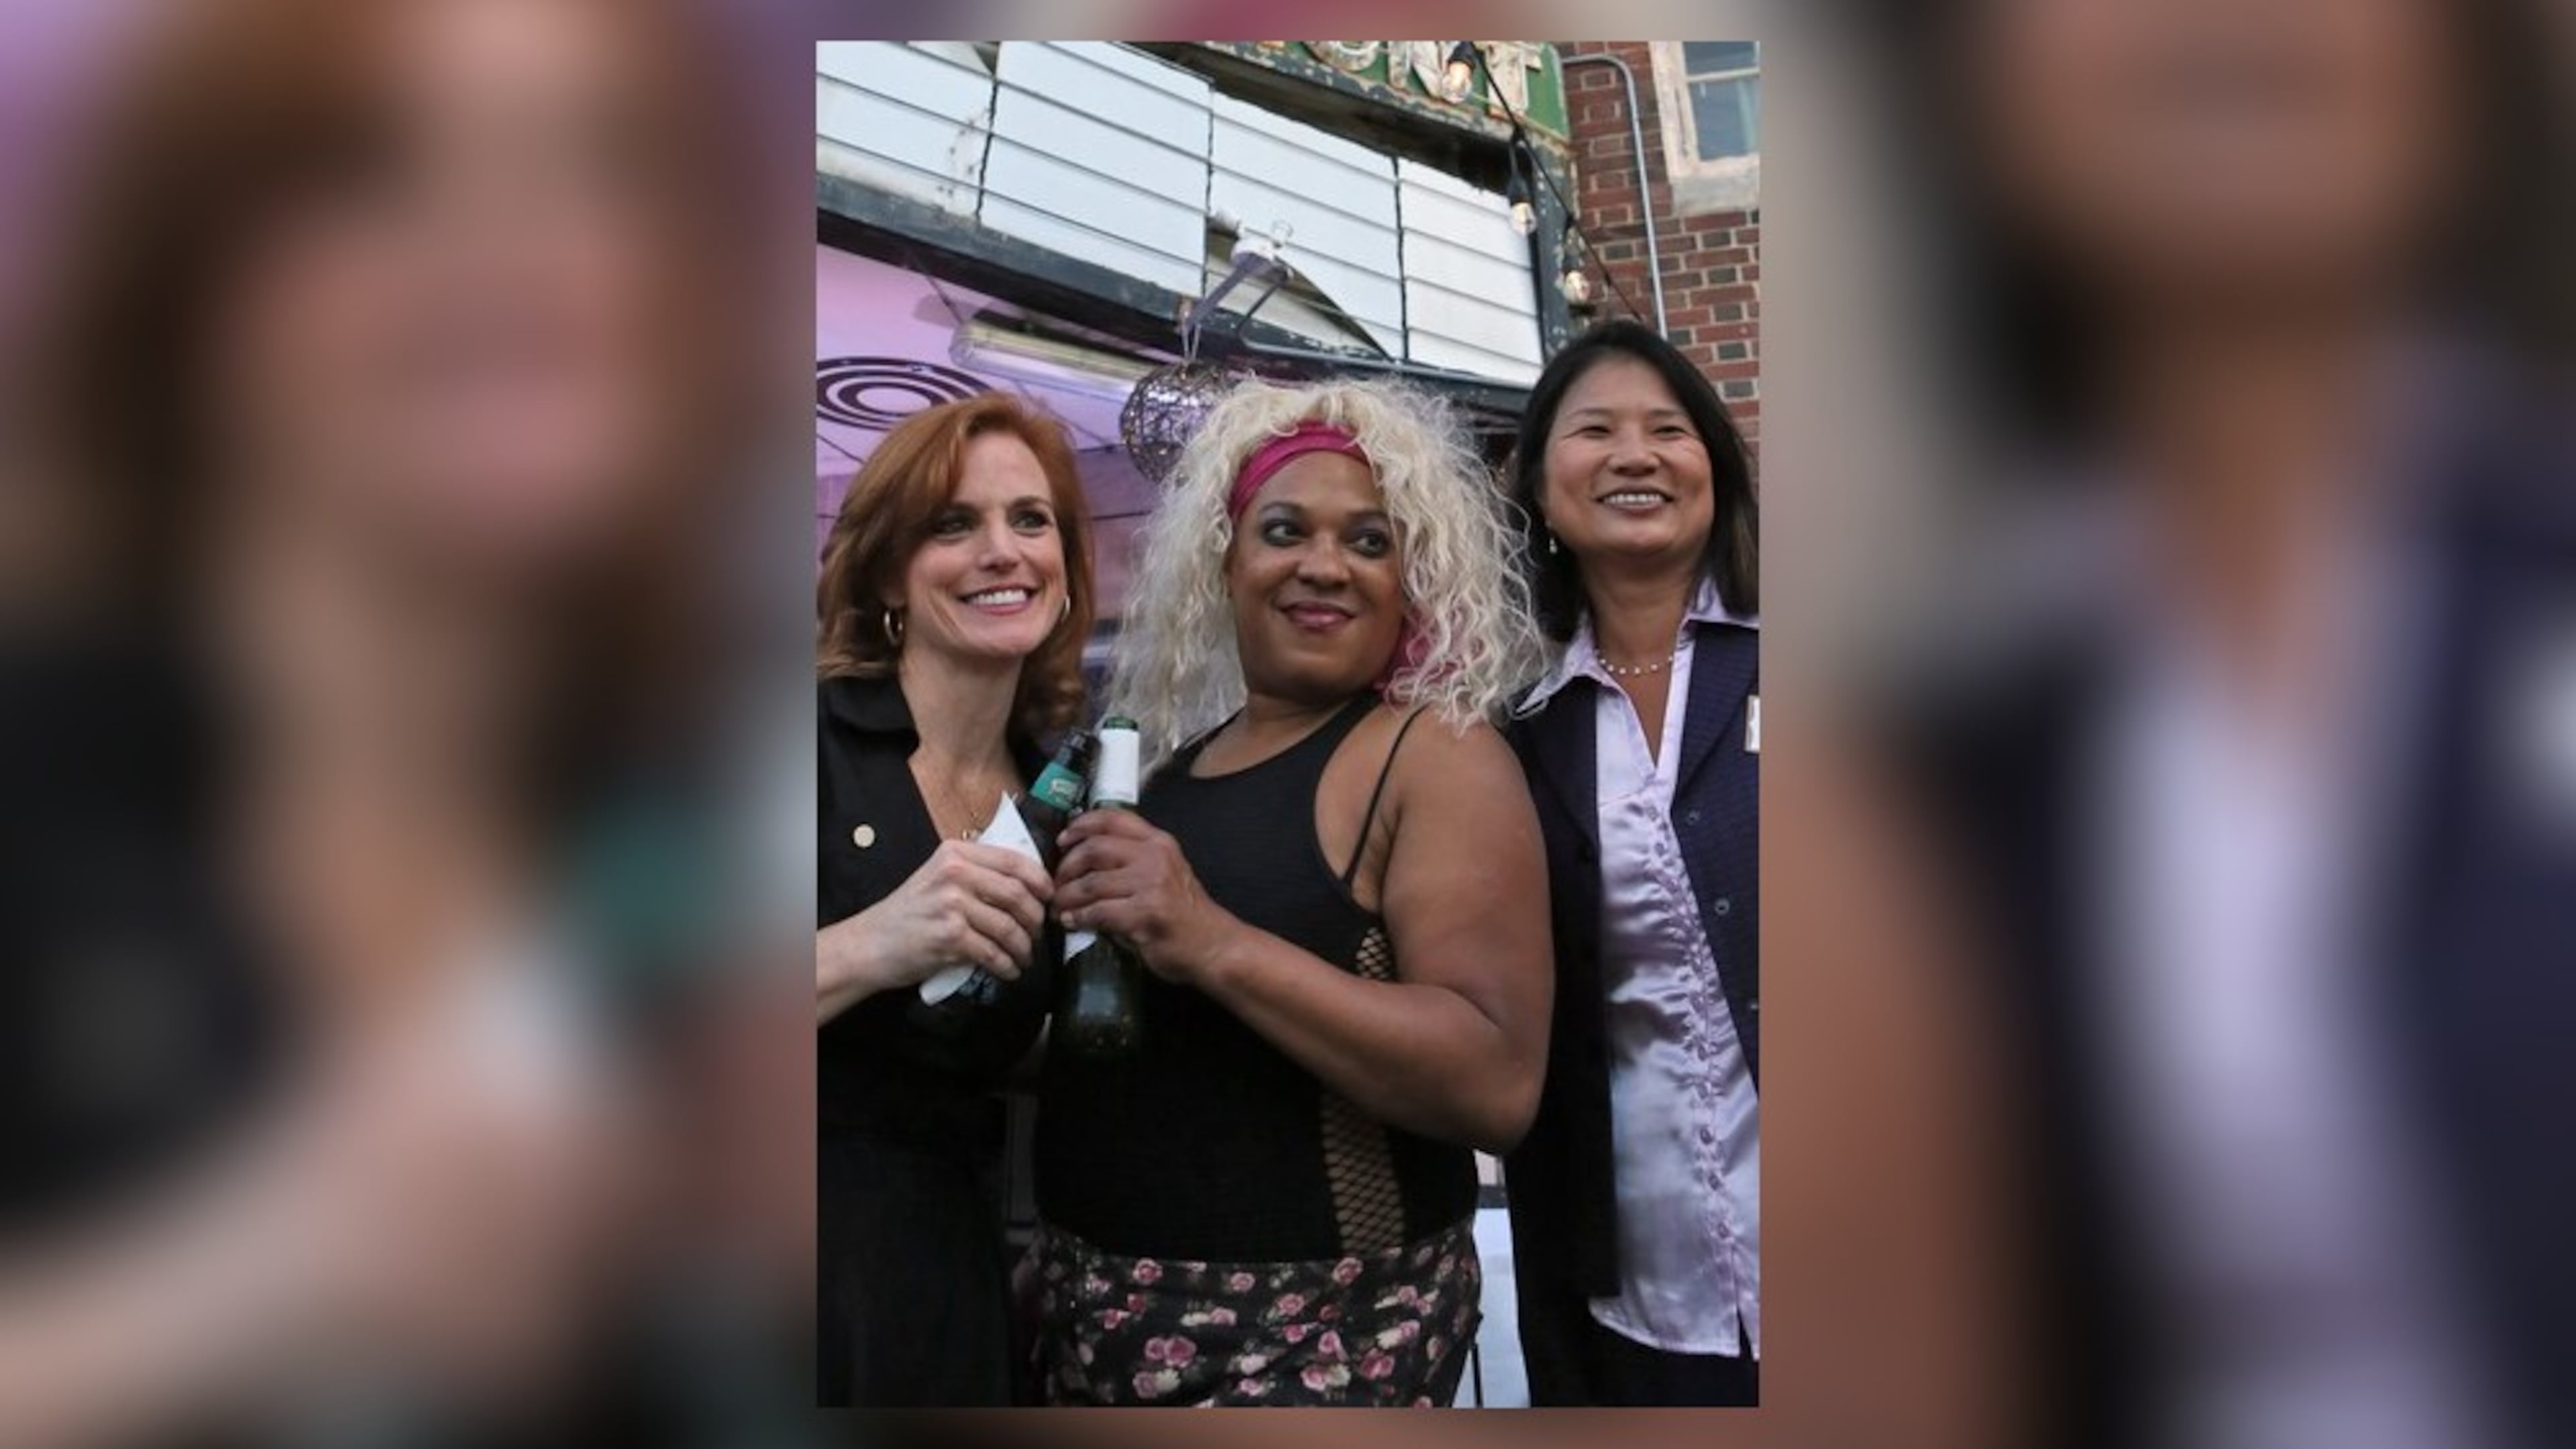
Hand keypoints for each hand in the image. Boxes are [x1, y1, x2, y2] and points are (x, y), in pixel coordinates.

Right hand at [832, 839, 1052, 997]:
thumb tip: (1027, 883)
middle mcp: (954, 874)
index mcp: (955, 854)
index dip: (1041, 881)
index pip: (1014, 861)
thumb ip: (976, 873)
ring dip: (1023, 947)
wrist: (869, 944)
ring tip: (1023, 957)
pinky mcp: (950, 937)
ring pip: (1009, 927)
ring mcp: (952, 905)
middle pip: (1018, 894)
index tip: (1050, 898)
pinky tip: (1009, 971)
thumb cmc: (908, 914)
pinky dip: (1007, 965)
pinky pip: (994, 953)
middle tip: (1036, 933)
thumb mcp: (937, 877)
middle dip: (1036, 919)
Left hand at [1052, 809, 1233, 985]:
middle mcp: (1155, 857)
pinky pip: (1098, 912)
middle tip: (1056, 882)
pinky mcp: (1144, 914)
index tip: (1063, 839)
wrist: (1213, 946)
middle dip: (1067, 867)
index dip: (1081, 825)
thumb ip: (1133, 859)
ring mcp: (1151, 884)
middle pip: (1094, 849)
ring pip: (1091, 883)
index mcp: (1158, 842)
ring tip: (1058, 906)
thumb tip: (1082, 857)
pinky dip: (1078, 917)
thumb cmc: (1184, 913)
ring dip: (1067, 896)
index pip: (1112, 818)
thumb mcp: (1165, 872)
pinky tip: (1071, 922)